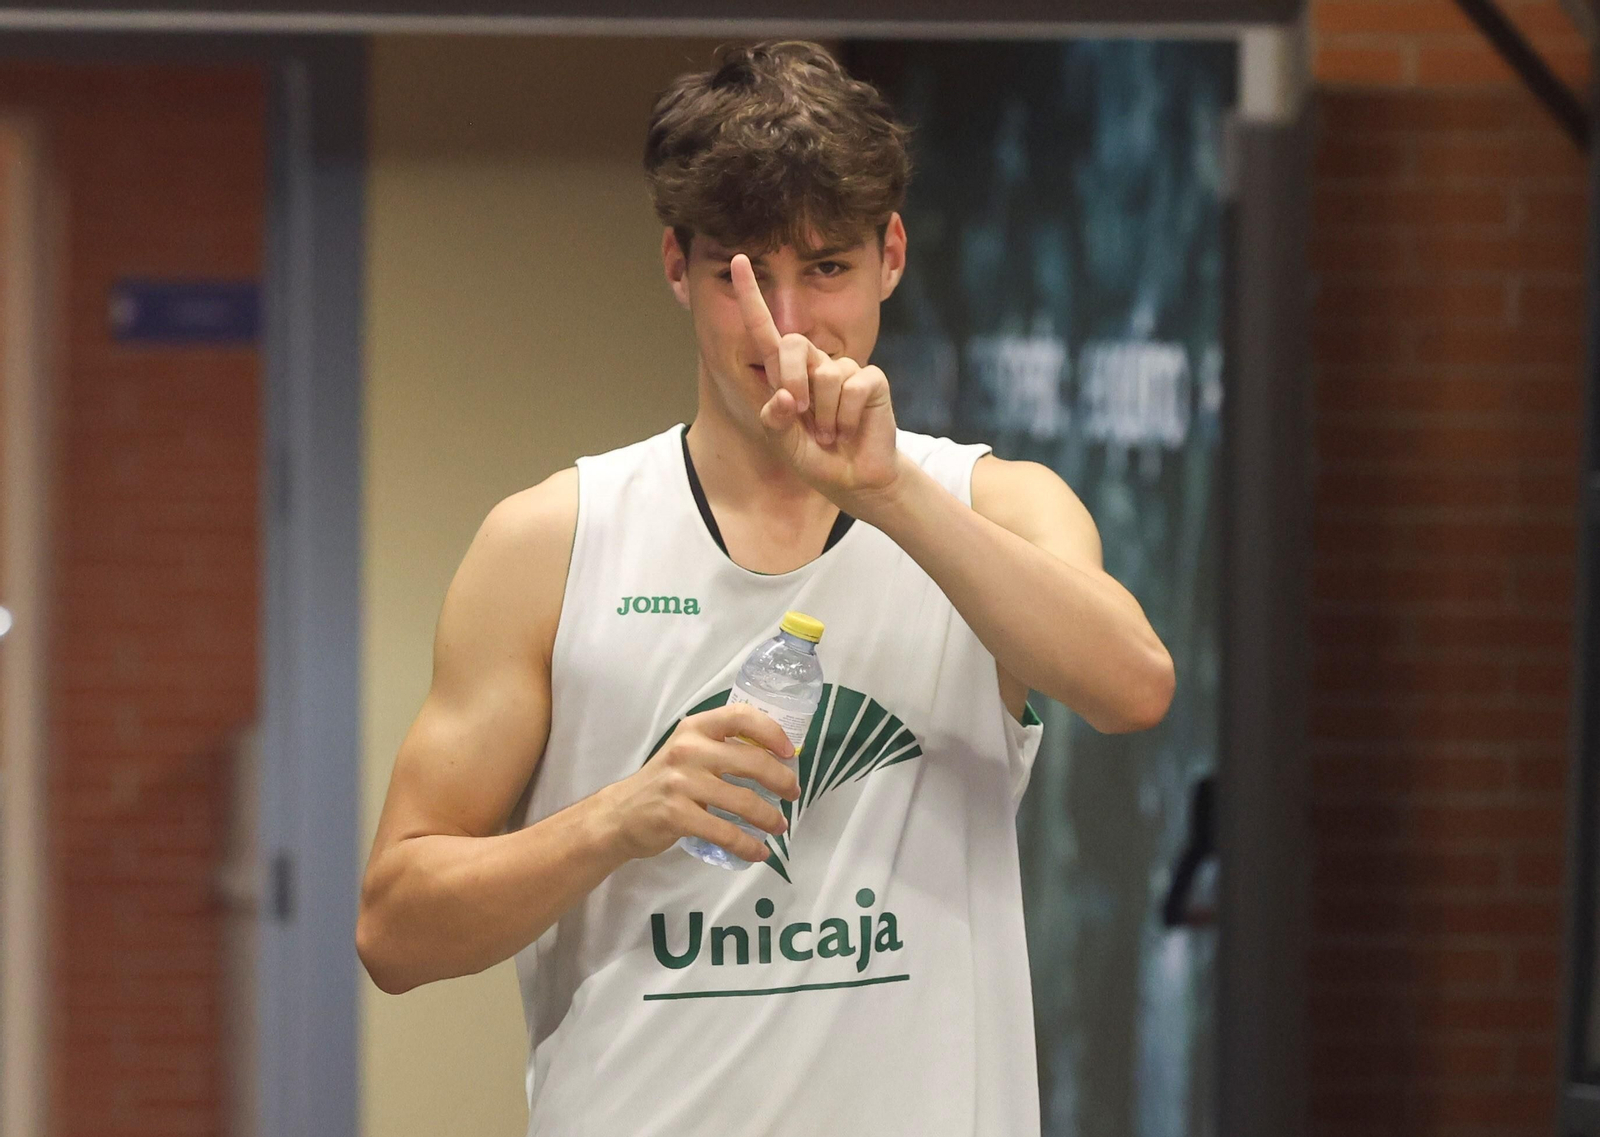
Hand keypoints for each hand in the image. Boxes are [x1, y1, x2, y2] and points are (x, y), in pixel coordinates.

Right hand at [602, 702, 800, 864]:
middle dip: (782, 780)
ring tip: (779, 826)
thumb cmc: (664, 782)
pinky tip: (759, 852)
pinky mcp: (677, 815)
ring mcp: (682, 782)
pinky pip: (725, 832)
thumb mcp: (688, 752)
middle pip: (752, 761)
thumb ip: (721, 748)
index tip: (789, 752)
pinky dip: (747, 845)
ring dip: (770, 817)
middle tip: (793, 795)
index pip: (741, 716)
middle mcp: (689, 749)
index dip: (772, 732)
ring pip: (743, 801)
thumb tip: (775, 759)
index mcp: (696, 728)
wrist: (619, 814)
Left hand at [732, 253, 904, 511]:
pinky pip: (852, 387)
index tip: (738, 260)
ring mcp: (845, 368)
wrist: (854, 480)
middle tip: (799, 416)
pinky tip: (850, 429)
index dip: (751, 295)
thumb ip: (773, 420)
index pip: (765, 328)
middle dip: (791, 379)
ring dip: (824, 416)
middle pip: (792, 343)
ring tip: (832, 433)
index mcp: (785, 373)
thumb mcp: (783, 443)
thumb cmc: (815, 458)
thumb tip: (783, 396)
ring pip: (825, 375)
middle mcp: (815, 363)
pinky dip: (845, 417)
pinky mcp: (871, 379)